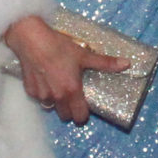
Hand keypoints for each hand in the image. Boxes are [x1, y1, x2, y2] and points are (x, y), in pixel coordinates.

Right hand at [6, 15, 127, 124]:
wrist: (31, 40)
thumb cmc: (59, 47)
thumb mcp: (84, 55)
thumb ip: (105, 62)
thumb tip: (128, 64)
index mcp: (72, 91)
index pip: (80, 117)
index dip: (83, 116)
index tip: (84, 109)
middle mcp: (57, 98)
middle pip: (65, 116)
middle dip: (70, 111)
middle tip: (72, 98)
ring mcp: (42, 96)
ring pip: (51, 108)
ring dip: (56, 103)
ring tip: (58, 88)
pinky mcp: (30, 91)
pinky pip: (39, 98)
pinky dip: (43, 94)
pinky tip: (45, 81)